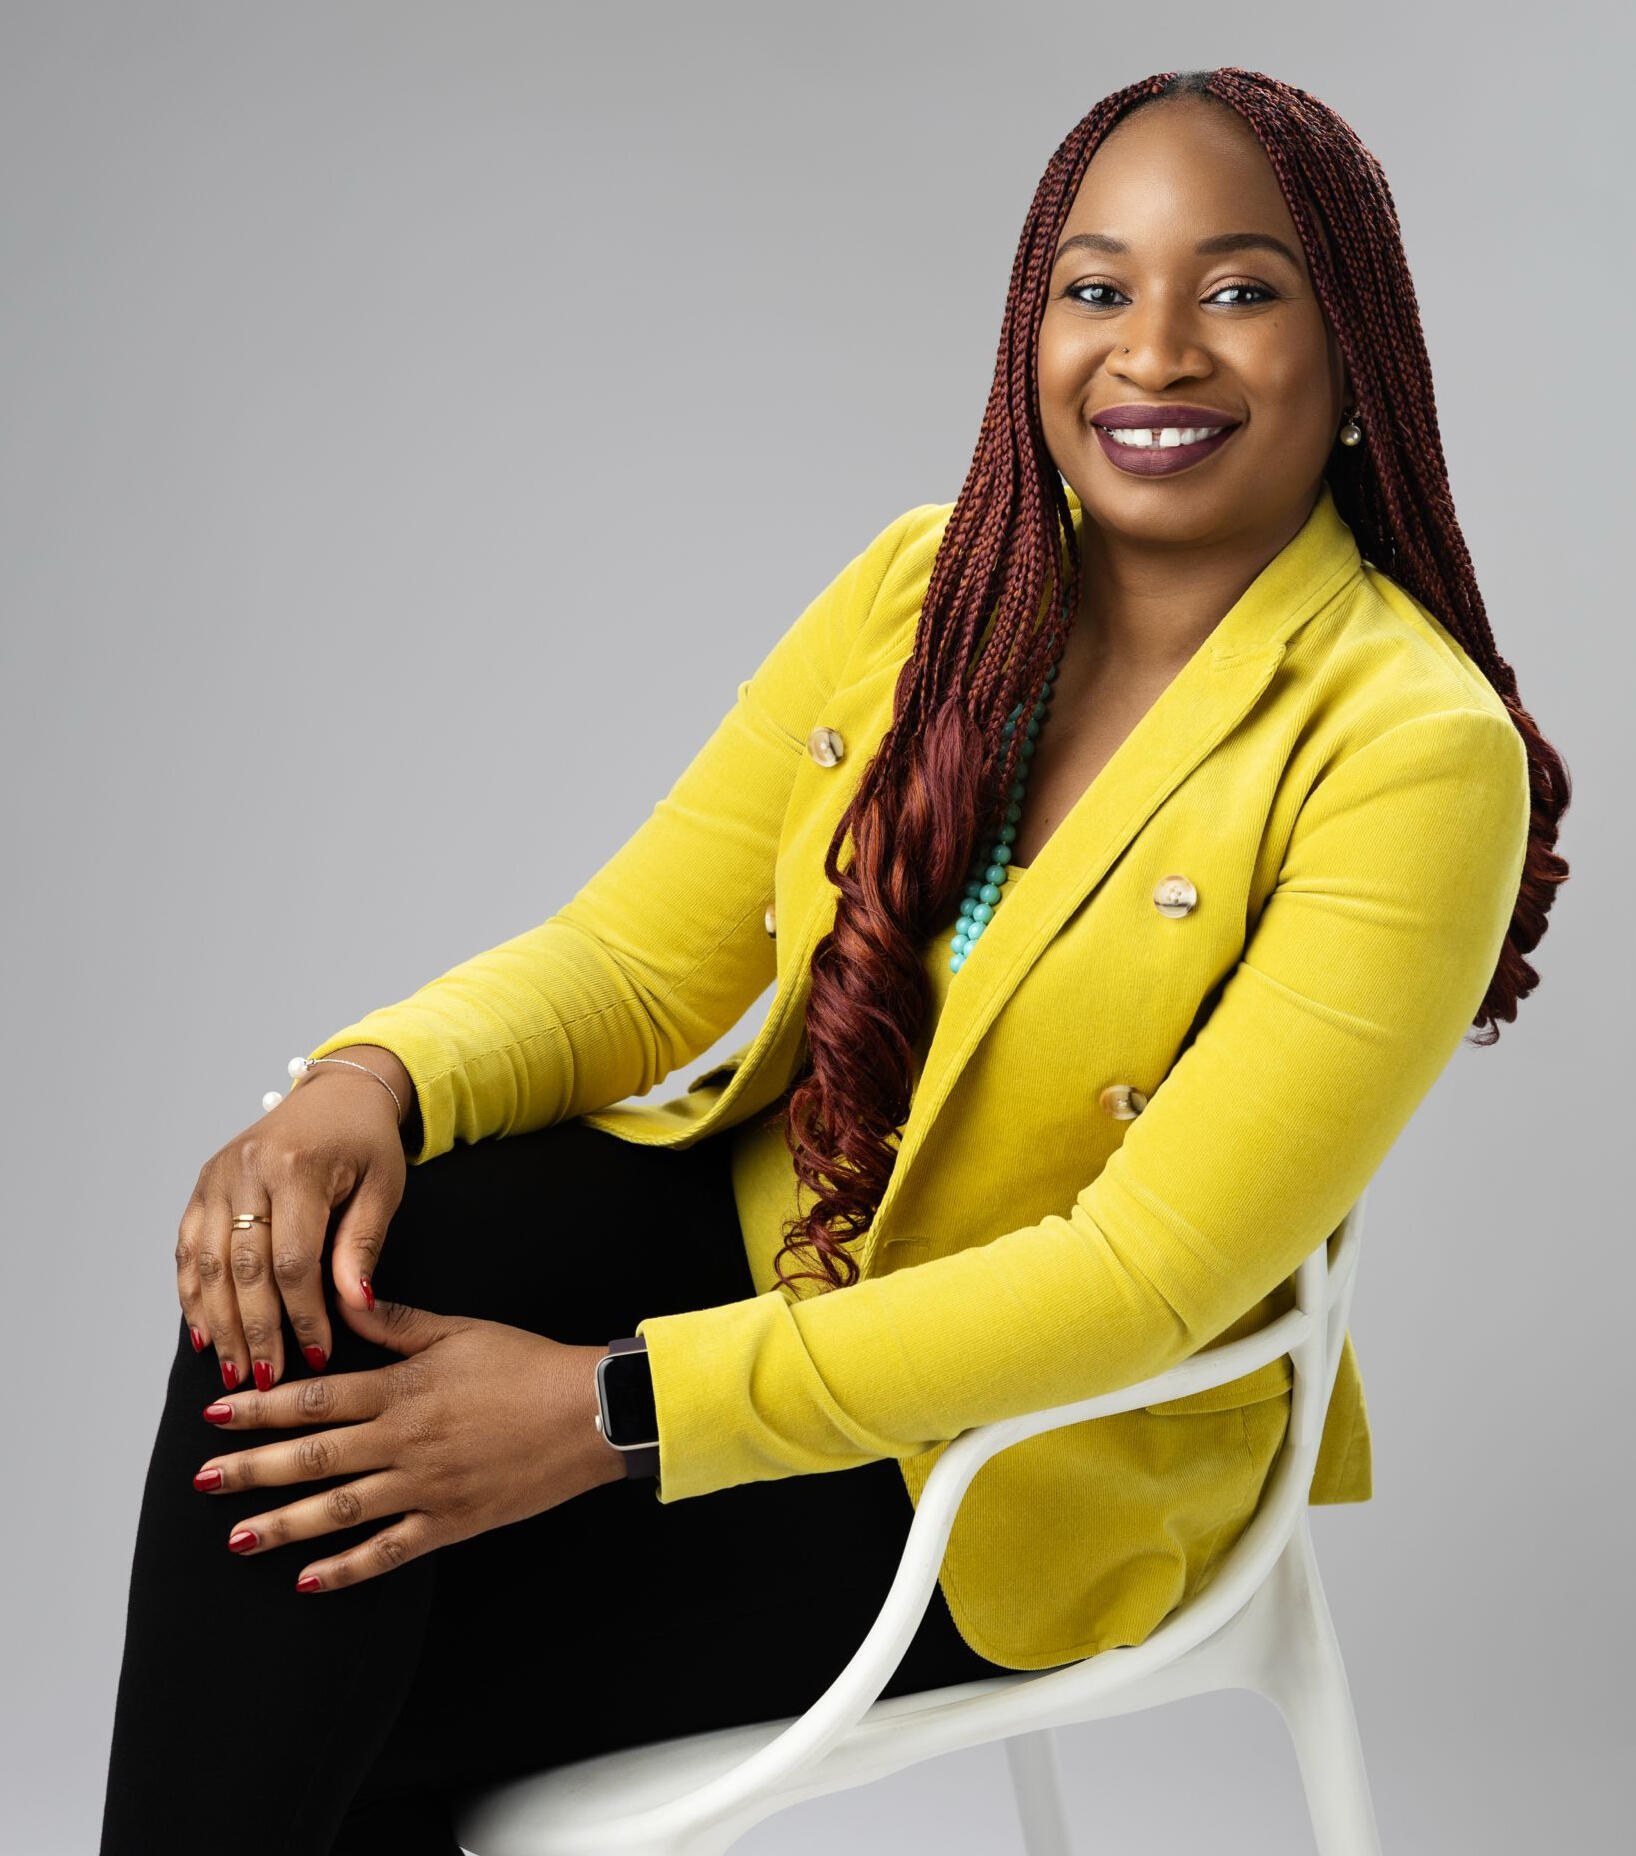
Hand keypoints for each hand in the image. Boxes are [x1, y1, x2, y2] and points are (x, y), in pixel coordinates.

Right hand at [175, 1046, 411, 1394]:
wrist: (336, 1093)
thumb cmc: (366, 1142)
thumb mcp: (383, 1187)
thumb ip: (362, 1246)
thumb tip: (354, 1306)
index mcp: (297, 1167)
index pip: (292, 1261)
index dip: (302, 1316)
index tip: (317, 1356)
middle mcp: (247, 1169)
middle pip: (243, 1268)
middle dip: (255, 1330)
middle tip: (266, 1380)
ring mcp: (217, 1176)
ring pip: (208, 1263)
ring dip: (219, 1324)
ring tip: (234, 1371)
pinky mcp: (203, 1184)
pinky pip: (190, 1248)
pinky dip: (194, 1294)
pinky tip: (206, 1333)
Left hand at [190, 1294, 627, 1591]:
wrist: (589, 1413)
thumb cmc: (527, 1364)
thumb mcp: (459, 1330)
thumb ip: (396, 1321)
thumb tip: (345, 1298)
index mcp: (403, 1389)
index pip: (316, 1399)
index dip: (262, 1408)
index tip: (216, 1416)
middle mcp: (404, 1441)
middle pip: (313, 1458)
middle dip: (251, 1469)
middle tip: (201, 1480)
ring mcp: (426, 1487)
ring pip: (340, 1510)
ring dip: (284, 1525)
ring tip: (237, 1537)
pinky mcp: (451, 1522)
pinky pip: (388, 1552)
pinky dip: (345, 1570)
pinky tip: (306, 1580)